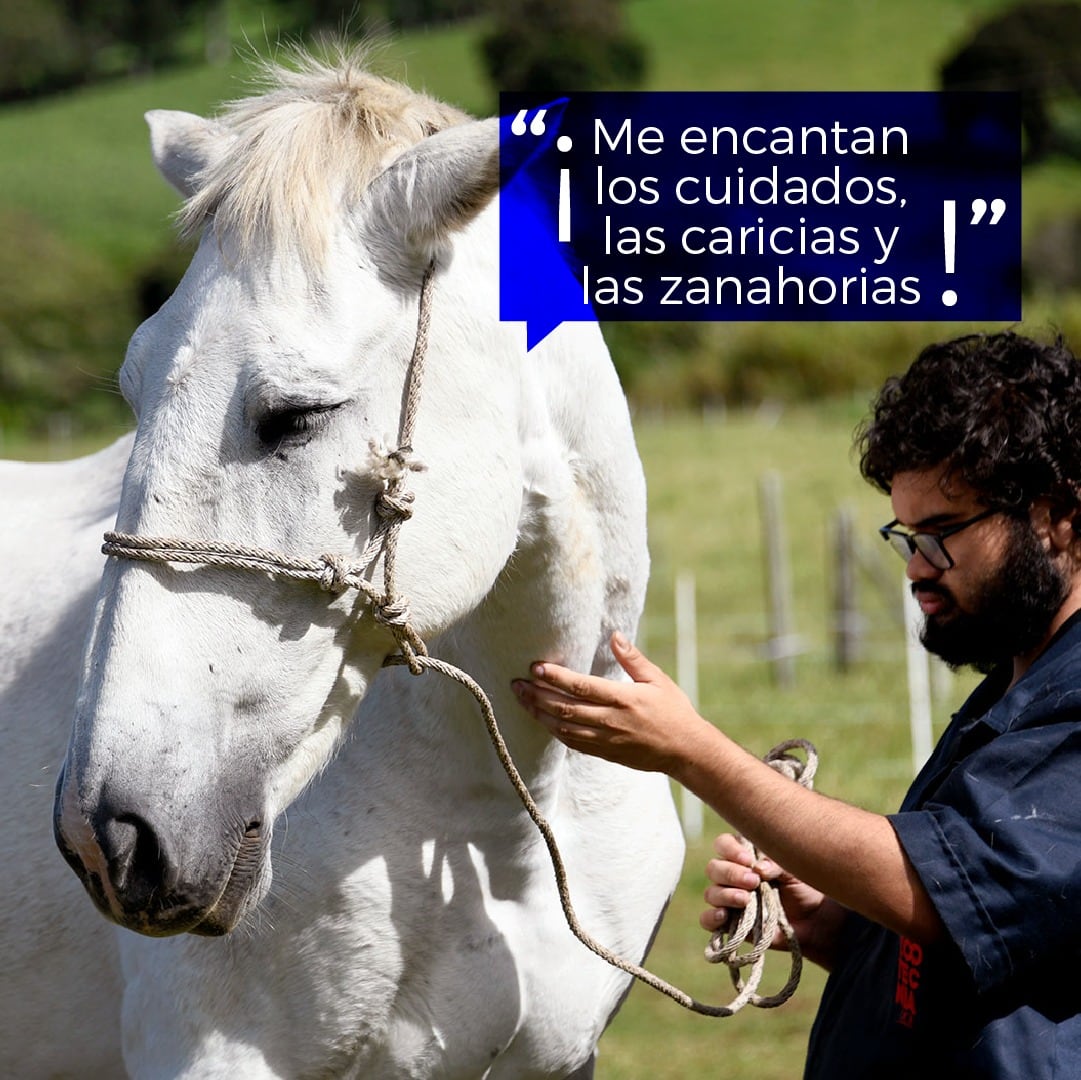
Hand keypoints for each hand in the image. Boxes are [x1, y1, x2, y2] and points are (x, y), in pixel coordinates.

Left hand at [511, 632, 712, 773]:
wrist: (686, 751)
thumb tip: (614, 635)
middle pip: (564, 708)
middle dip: (536, 695)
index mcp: (622, 698)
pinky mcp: (605, 753)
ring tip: (522, 700)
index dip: (554, 677)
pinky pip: (572, 743)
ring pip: (563, 727)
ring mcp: (606, 739)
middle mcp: (610, 720)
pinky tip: (542, 720)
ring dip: (539, 714)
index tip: (535, 667)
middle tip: (516, 684)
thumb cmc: (674, 711)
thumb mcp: (657, 680)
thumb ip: (632, 659)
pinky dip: (554, 731)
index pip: (580, 686)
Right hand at [700, 833, 846, 970]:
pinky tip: (724, 916)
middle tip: (753, 882)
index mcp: (744, 856)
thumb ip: (776, 863)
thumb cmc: (804, 887)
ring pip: (711, 893)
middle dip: (730, 874)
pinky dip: (711, 918)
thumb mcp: (794, 869)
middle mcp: (732, 876)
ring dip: (725, 895)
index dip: (730, 850)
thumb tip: (759, 869)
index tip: (748, 860)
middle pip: (714, 868)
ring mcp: (729, 900)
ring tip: (746, 899)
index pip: (723, 844)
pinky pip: (707, 920)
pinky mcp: (730, 925)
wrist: (816, 921)